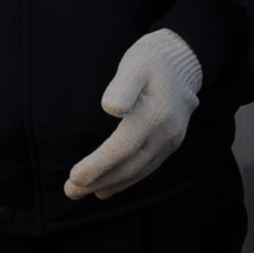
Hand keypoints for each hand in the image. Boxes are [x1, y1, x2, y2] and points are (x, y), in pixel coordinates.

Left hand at [63, 28, 203, 200]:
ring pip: (138, 172)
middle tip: (70, 190)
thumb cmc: (151, 60)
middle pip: (129, 166)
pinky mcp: (171, 144)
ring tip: (82, 192)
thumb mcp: (135, 64)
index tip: (75, 176)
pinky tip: (109, 187)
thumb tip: (111, 108)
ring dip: (110, 184)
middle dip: (98, 181)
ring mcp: (170, 141)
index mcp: (154, 115)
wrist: (183, 61)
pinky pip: (147, 168)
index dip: (99, 165)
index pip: (123, 148)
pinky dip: (126, 181)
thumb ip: (123, 86)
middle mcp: (165, 133)